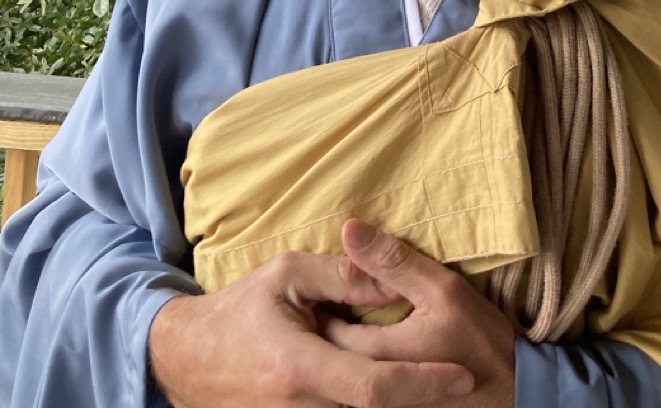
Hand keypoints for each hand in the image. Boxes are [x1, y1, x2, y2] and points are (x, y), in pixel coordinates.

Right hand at [148, 248, 474, 407]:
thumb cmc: (241, 308)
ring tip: (431, 381)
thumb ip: (343, 277)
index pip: (375, 388)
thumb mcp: (288, 275)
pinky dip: (370, 402)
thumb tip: (393, 281)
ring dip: (398, 400)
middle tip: (459, 376)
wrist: (188, 358)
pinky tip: (394, 389)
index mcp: (299, 369)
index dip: (423, 384)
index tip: (462, 375)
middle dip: (420, 397)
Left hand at [323, 221, 515, 407]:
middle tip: (334, 295)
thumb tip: (350, 229)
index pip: (327, 326)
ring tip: (349, 316)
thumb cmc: (480, 338)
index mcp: (376, 355)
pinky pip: (362, 387)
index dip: (325, 299)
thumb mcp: (443, 289)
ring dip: (342, 346)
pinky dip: (360, 364)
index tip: (329, 282)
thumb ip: (393, 261)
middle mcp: (369, 389)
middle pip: (331, 351)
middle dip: (330, 321)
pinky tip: (373, 342)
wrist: (514, 392)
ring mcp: (383, 404)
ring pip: (345, 370)